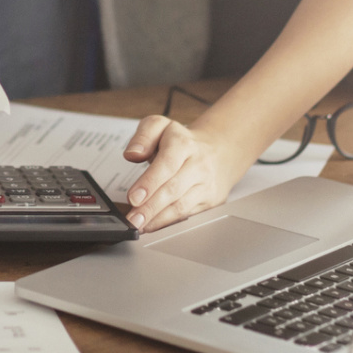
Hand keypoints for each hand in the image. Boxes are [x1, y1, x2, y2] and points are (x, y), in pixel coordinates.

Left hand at [121, 116, 249, 231]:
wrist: (220, 150)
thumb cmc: (182, 142)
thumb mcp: (159, 127)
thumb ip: (143, 136)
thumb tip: (132, 153)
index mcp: (183, 143)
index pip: (167, 164)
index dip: (149, 183)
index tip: (133, 198)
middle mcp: (198, 164)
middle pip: (173, 189)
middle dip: (151, 207)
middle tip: (133, 219)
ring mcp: (206, 184)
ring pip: (182, 206)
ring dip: (159, 219)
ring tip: (140, 225)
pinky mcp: (211, 201)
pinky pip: (188, 215)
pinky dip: (169, 223)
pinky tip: (154, 225)